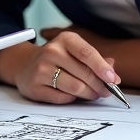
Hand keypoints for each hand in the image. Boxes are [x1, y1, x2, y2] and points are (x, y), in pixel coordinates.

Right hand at [4, 30, 120, 103]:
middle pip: (85, 74)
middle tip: (106, 91)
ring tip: (92, 94)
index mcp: (65, 39)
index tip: (113, 79)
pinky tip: (72, 94)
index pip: (87, 53)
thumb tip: (114, 76)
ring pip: (76, 88)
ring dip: (89, 94)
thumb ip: (97, 61)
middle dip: (100, 86)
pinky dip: (72, 99)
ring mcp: (41, 69)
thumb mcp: (76, 52)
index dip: (102, 68)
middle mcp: (51, 51)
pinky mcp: (35, 86)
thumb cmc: (58, 59)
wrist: (25, 65)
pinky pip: (63, 98)